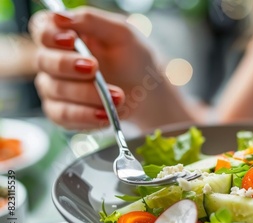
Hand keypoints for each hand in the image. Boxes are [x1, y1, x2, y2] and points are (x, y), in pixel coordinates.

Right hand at [30, 7, 163, 129]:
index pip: (41, 29)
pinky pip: (63, 116)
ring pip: (56, 90)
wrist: (149, 93)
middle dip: (68, 65)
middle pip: (44, 61)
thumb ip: (92, 20)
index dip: (50, 34)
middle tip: (95, 68)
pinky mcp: (63, 113)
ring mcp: (56, 87)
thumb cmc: (135, 59)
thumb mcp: (122, 34)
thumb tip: (58, 16)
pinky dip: (85, 116)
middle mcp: (55, 60)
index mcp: (66, 35)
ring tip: (119, 96)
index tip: (71, 39)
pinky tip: (104, 115)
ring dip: (88, 94)